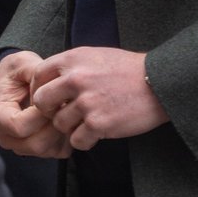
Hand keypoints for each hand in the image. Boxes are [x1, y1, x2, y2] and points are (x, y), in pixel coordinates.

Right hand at [0, 51, 71, 158]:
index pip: (19, 126)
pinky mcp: (40, 150)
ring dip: (63, 130)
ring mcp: (23, 146)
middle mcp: (7, 137)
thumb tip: (49, 89)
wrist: (15, 82)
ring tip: (67, 108)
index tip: (52, 97)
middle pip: (36, 144)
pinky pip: (59, 151)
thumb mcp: (22, 62)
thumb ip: (34, 72)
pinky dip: (67, 137)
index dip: (40, 113)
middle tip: (65, 103)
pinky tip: (67, 117)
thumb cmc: (17, 72)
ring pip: (49, 150)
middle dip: (55, 124)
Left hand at [30, 47, 169, 151]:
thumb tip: (49, 81)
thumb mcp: (94, 56)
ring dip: (70, 127)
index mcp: (73, 59)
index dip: (39, 88)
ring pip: (59, 124)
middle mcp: (76, 79)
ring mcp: (86, 102)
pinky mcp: (99, 124)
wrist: (158, 83)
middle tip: (62, 114)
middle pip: (41, 101)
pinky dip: (85, 140)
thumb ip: (71, 66)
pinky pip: (76, 140)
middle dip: (49, 110)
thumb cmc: (127, 69)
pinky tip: (96, 133)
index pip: (39, 75)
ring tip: (86, 122)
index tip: (48, 98)